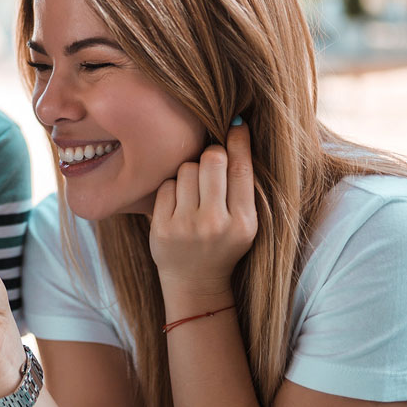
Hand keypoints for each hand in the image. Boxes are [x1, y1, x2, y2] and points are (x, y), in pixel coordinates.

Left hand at [149, 120, 257, 296]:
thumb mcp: (244, 223)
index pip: (242, 169)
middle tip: (211, 164)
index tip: (237, 123)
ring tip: (195, 193)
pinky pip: (166, 185)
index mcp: (244, 223)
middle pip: (212, 160)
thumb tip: (237, 130)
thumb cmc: (223, 244)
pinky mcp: (162, 228)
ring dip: (190, 174)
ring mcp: (186, 226)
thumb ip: (242, 187)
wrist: (196, 283)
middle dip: (211, 155)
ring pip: (187, 169)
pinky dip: (172, 189)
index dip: (239, 142)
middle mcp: (216, 224)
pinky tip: (178, 205)